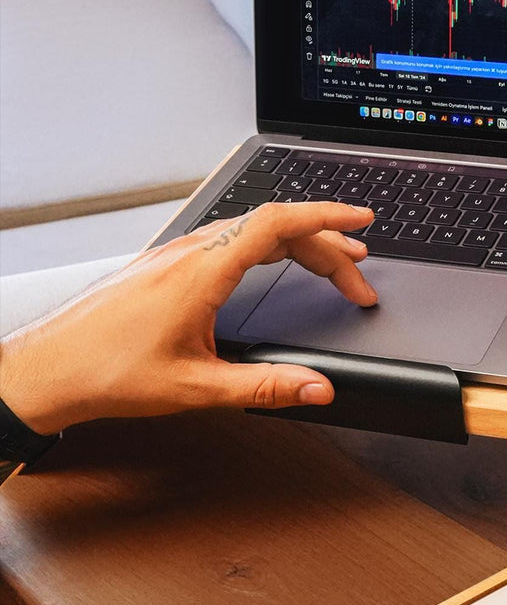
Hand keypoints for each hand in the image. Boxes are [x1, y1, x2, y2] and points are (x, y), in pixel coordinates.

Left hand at [0, 202, 377, 433]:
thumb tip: (316, 386)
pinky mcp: (167, 265)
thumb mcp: (198, 388)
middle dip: (327, 246)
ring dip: (299, 245)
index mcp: (203, 270)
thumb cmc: (106, 372)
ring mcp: (176, 254)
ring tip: (333, 265)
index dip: (328, 216)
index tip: (362, 219)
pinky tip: (277, 265)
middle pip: (275, 227)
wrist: (47, 370)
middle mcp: (190, 252)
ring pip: (253, 232)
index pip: (278, 223)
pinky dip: (269, 248)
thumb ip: (266, 386)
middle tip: (359, 278)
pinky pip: (231, 240)